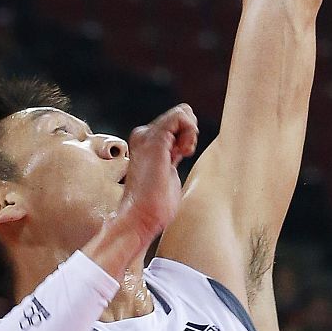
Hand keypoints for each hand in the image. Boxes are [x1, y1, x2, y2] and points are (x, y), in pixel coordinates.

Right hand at [116, 104, 197, 242]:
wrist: (140, 218)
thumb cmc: (155, 204)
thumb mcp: (167, 171)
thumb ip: (172, 155)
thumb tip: (184, 147)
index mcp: (146, 142)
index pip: (176, 121)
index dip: (188, 135)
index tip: (181, 157)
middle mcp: (143, 136)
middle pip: (181, 114)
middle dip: (190, 132)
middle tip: (183, 155)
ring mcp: (147, 136)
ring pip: (182, 113)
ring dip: (191, 132)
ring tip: (182, 154)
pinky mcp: (155, 141)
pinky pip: (180, 116)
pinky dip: (190, 131)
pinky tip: (184, 151)